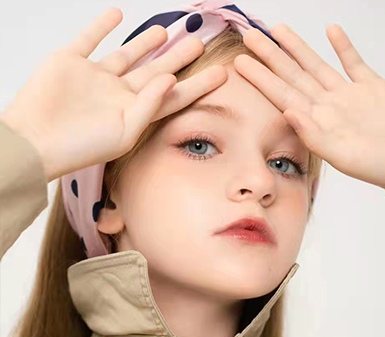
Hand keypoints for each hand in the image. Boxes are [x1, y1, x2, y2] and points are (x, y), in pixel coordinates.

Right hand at [0, 7, 226, 182]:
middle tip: (199, 43)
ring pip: (127, 54)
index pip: (173, 97)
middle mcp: (118, 95)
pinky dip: (102, 25)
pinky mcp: (70, 62)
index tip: (222, 75)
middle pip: (155, 72)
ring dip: (146, 42)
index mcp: (134, 113)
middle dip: (177, 59)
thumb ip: (149, 105)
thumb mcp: (124, 131)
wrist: (35, 141)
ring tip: (167, 30)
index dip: (198, 85)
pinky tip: (118, 14)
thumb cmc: (81, 146)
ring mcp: (95, 78)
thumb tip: (172, 78)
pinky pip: (89, 38)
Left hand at [234, 24, 384, 214]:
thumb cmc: (382, 167)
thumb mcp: (343, 155)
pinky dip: (342, 47)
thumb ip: (313, 135)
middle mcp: (328, 107)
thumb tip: (287, 111)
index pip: (281, 95)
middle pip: (292, 75)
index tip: (239, 63)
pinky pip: (353, 62)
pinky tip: (330, 31)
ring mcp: (349, 95)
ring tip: (277, 29)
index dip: (260, 78)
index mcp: (317, 123)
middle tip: (249, 36)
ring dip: (297, 47)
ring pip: (316, 65)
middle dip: (270, 56)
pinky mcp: (373, 87)